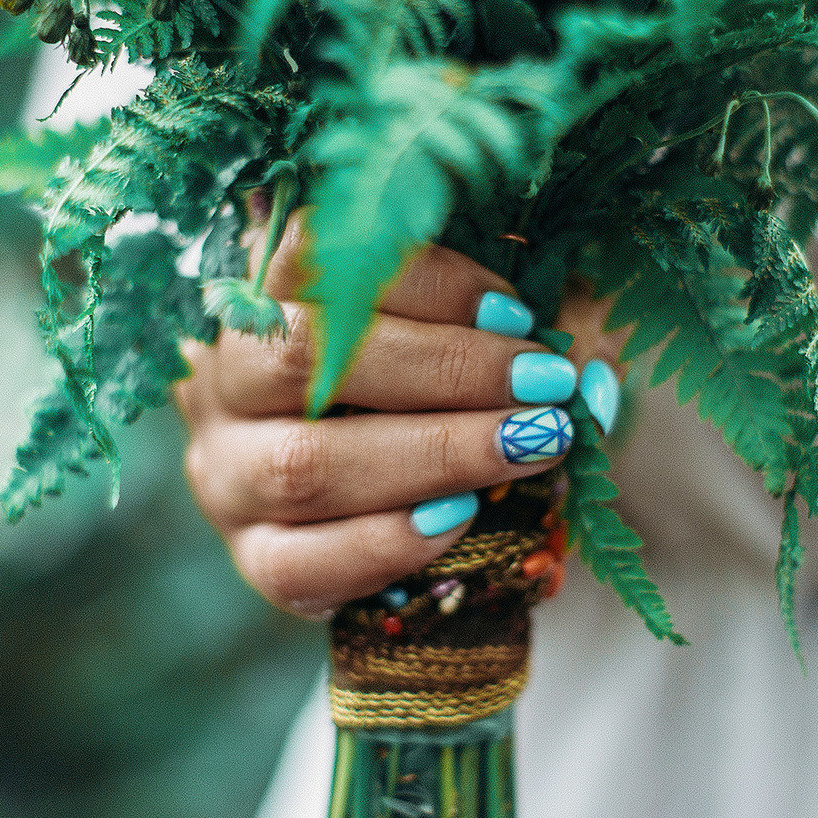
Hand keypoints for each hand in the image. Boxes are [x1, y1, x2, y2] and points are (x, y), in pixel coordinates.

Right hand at [175, 222, 622, 618]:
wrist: (392, 486)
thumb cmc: (437, 377)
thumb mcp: (479, 324)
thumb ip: (528, 323)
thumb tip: (592, 370)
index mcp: (265, 290)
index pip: (310, 254)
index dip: (419, 279)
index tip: (516, 312)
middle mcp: (225, 379)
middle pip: (299, 358)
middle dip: (441, 369)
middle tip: (542, 383)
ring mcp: (226, 474)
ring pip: (302, 465)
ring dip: (434, 454)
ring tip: (531, 446)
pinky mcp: (251, 557)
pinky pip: (298, 563)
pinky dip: (387, 543)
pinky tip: (461, 519)